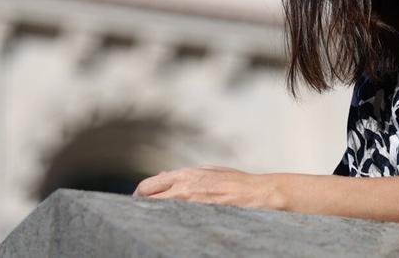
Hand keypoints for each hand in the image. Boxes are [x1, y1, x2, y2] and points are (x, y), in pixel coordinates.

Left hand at [133, 165, 285, 209]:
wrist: (258, 194)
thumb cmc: (237, 182)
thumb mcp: (210, 171)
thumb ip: (185, 175)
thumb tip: (163, 176)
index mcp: (184, 175)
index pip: (147, 186)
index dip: (140, 195)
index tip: (140, 203)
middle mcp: (182, 188)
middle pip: (146, 197)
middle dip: (140, 206)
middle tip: (141, 215)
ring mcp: (189, 204)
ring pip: (157, 210)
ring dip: (153, 215)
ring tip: (153, 221)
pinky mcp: (198, 216)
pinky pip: (174, 221)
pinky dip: (168, 223)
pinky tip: (171, 227)